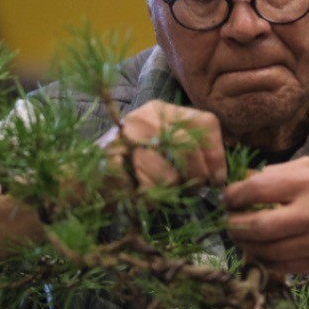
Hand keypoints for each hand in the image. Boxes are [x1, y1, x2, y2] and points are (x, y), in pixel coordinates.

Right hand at [96, 100, 227, 187]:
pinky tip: (144, 193)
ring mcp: (126, 139)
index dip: (217, 154)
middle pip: (191, 147)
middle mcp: (145, 117)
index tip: (218, 178)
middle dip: (199, 175)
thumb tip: (222, 170)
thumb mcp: (165, 148)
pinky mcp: (113, 165)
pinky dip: (152, 198)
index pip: (206, 122)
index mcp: (162, 110)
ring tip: (165, 191)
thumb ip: (192, 150)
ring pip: (171, 174)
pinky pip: (148, 189)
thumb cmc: (134, 167)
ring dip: (174, 191)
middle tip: (195, 190)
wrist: (85, 180)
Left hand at [224, 158, 308, 275]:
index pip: (255, 190)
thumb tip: (246, 180)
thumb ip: (281, 172)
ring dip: (244, 244)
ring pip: (263, 251)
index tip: (228, 197)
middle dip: (233, 224)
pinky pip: (278, 267)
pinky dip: (262, 259)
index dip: (233, 195)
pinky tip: (259, 250)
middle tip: (228, 219)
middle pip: (255, 226)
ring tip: (240, 235)